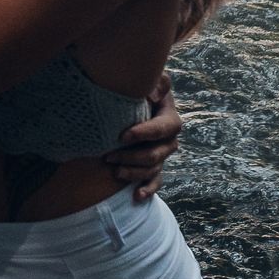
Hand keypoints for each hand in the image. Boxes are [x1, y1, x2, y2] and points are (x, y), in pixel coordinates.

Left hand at [107, 74, 180, 203]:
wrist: (125, 107)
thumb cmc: (136, 92)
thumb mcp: (149, 82)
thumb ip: (157, 83)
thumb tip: (153, 95)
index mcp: (169, 118)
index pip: (165, 128)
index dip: (146, 133)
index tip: (123, 135)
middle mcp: (168, 139)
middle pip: (157, 153)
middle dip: (133, 156)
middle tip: (109, 156)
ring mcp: (161, 155)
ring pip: (153, 169)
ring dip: (134, 173)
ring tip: (115, 172)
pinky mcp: (153, 167)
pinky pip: (156, 181)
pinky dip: (148, 189)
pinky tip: (136, 195)